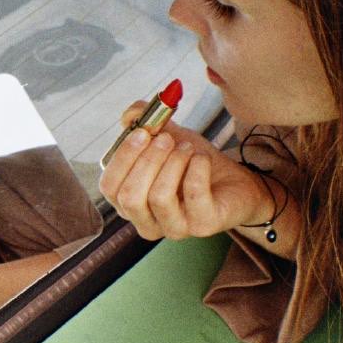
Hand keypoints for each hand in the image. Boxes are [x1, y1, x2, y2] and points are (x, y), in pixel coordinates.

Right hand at [99, 101, 272, 240]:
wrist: (233, 183)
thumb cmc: (192, 164)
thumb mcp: (168, 136)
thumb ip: (146, 122)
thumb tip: (131, 114)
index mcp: (129, 202)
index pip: (110, 187)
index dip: (123, 157)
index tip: (143, 132)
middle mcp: (147, 221)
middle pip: (129, 196)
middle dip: (148, 160)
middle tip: (167, 139)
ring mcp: (174, 228)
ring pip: (159, 197)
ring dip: (174, 163)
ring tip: (188, 148)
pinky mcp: (202, 225)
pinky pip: (193, 194)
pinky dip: (197, 168)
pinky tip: (202, 159)